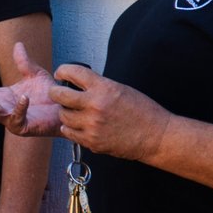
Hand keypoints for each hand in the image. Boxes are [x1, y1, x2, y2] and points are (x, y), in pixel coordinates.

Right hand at [0, 42, 63, 136]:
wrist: (65, 107)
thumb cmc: (49, 94)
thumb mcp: (34, 74)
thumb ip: (23, 62)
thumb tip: (17, 44)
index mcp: (4, 96)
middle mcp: (5, 109)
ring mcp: (13, 119)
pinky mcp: (25, 127)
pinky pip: (18, 118)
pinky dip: (20, 108)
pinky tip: (22, 99)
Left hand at [52, 63, 171, 161]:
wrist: (156, 136)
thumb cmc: (142, 111)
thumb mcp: (120, 89)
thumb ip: (98, 86)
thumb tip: (77, 84)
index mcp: (103, 88)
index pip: (72, 72)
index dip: (63, 71)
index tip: (60, 73)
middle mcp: (95, 105)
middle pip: (59, 95)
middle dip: (55, 93)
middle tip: (57, 93)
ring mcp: (92, 125)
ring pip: (63, 116)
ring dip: (66, 113)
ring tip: (74, 112)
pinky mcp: (92, 142)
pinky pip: (69, 133)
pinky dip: (71, 129)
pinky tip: (78, 125)